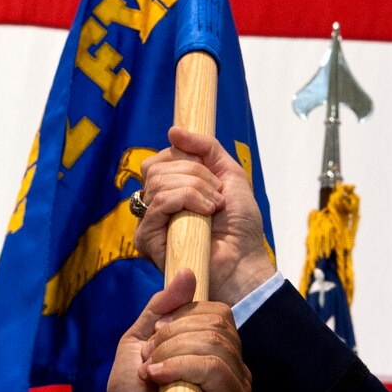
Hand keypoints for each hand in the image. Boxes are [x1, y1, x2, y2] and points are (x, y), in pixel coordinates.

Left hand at [100, 272, 251, 391]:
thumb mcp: (140, 338)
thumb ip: (161, 307)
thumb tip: (188, 273)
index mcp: (216, 346)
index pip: (216, 310)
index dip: (181, 315)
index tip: (154, 336)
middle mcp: (233, 363)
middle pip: (215, 322)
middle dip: (172, 335)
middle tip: (149, 358)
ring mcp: (237, 384)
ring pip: (214, 342)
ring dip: (172, 352)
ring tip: (152, 371)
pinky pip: (215, 368)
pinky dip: (180, 366)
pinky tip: (158, 378)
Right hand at [135, 128, 277, 306]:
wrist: (245, 261)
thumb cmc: (240, 226)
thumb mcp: (229, 174)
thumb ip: (205, 148)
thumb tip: (172, 130)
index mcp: (170, 190)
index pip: (159, 159)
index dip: (186, 159)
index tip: (213, 177)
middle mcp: (156, 205)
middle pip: (156, 167)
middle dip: (194, 173)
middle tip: (217, 194)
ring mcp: (150, 222)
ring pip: (158, 181)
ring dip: (195, 187)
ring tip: (214, 207)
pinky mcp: (147, 239)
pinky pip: (158, 202)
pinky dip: (186, 200)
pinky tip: (205, 214)